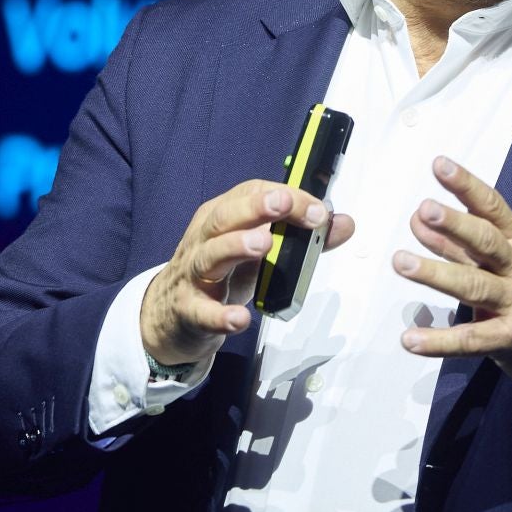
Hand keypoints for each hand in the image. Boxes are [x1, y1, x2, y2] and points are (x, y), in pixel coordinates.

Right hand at [141, 180, 354, 365]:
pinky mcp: (189, 310)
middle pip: (224, 217)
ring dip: (236, 247)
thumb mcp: (258, 252)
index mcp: (222, 217)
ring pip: (210, 256)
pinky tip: (239, 318)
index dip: (284, 197)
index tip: (317, 211)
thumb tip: (342, 223)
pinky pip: (203, 311)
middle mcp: (204, 240)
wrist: (168, 316)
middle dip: (255, 208)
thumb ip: (302, 239)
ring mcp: (193, 275)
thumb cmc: (220, 275)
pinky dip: (220, 314)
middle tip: (282, 206)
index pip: (249, 194)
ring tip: (264, 245)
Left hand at [392, 156, 511, 393]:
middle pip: (486, 242)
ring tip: (401, 262)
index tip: (440, 165)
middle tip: (424, 210)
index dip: (467, 186)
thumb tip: (419, 218)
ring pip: (475, 285)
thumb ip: (461, 245)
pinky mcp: (509, 338)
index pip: (492, 208)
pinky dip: (439, 340)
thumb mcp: (504, 260)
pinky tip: (409, 339)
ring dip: (437, 273)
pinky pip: (471, 339)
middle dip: (455, 225)